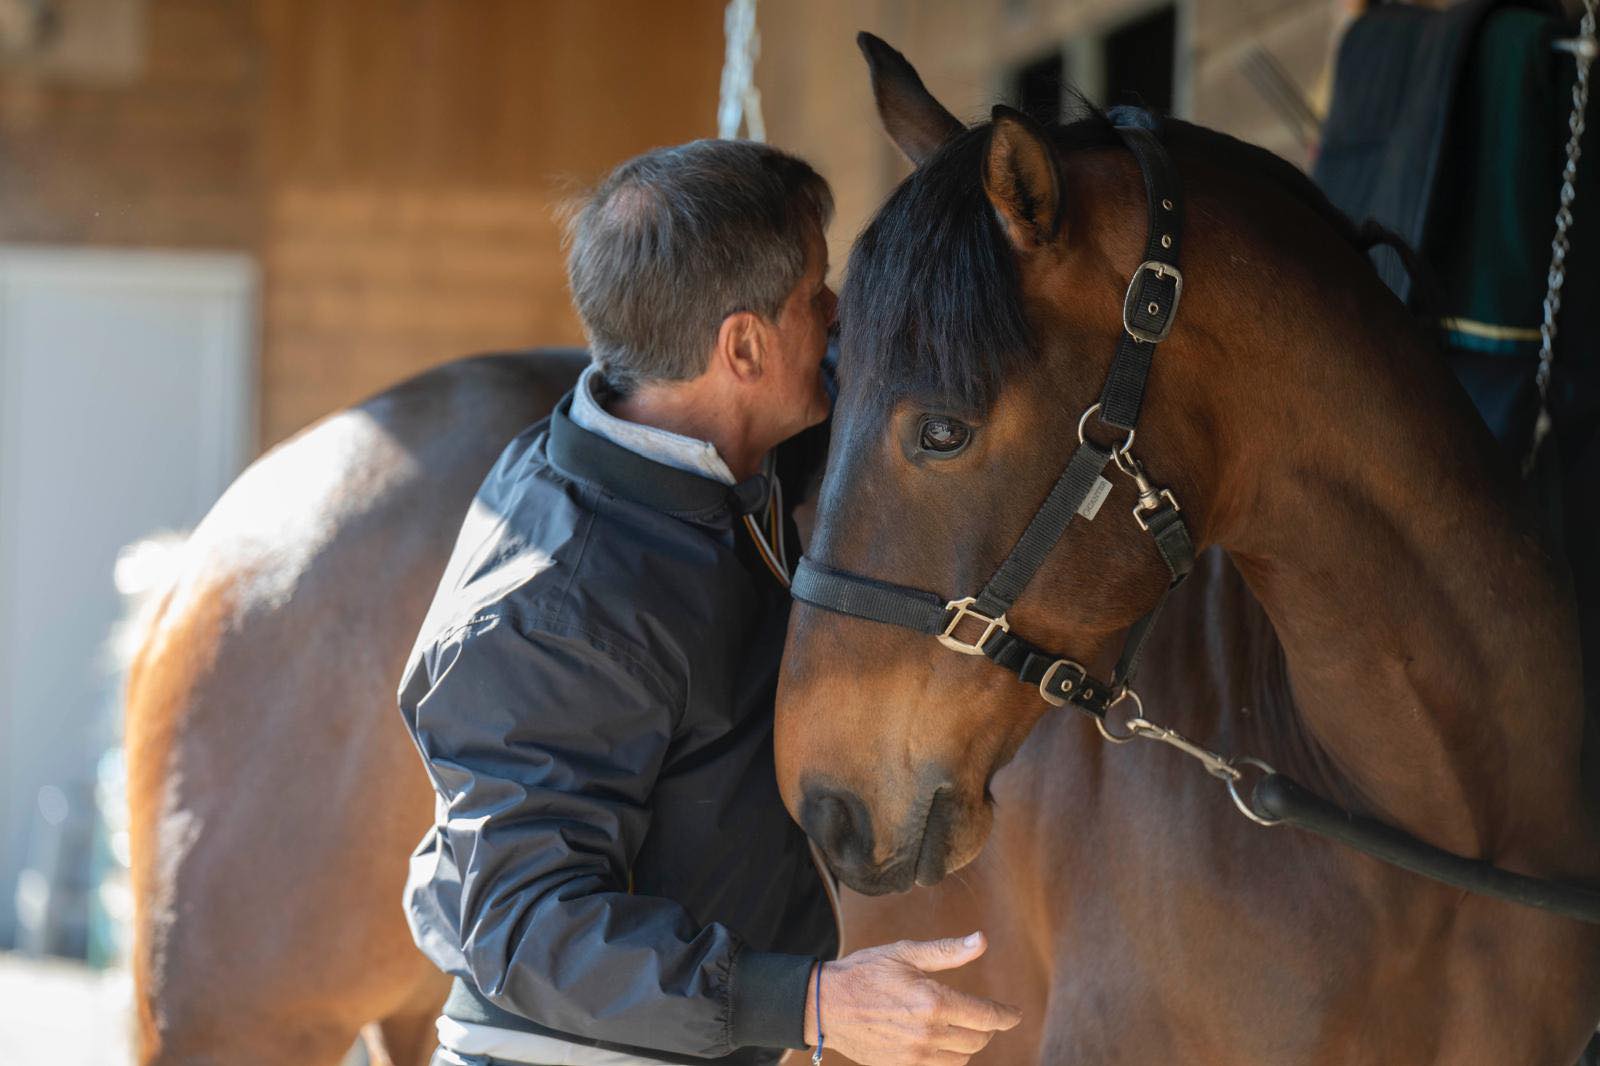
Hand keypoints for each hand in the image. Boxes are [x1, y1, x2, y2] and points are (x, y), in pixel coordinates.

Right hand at [802, 932, 1021, 1064]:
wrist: (825, 1004)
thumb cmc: (865, 971)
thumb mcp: (906, 953)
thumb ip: (947, 951)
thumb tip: (982, 940)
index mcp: (933, 1001)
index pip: (986, 1016)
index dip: (1006, 1016)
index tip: (1014, 1014)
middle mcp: (928, 1032)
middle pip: (978, 1039)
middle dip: (987, 1027)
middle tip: (985, 1016)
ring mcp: (915, 1054)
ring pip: (961, 1057)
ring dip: (968, 1043)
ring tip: (962, 1027)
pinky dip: (948, 1055)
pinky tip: (941, 1040)